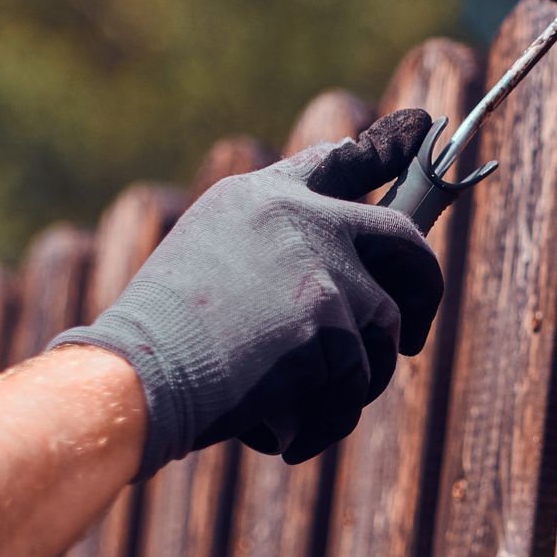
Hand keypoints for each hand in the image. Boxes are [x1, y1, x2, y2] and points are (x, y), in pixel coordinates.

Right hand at [53, 110, 443, 476]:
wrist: (133, 378)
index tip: (422, 125)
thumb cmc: (159, 340)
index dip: (385, 147)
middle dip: (423, 291)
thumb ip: (270, 243)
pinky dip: (324, 419)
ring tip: (301, 404)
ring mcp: (320, 267)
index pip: (337, 162)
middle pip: (402, 240)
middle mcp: (299, 217)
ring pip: (384, 330)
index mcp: (261, 198)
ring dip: (354, 380)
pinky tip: (280, 431)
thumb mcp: (207, 261)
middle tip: (412, 337)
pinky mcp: (330, 324)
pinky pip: (356, 385)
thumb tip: (338, 253)